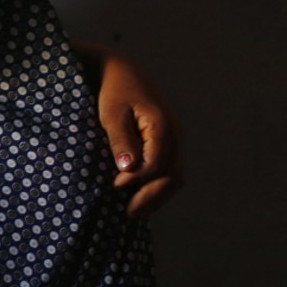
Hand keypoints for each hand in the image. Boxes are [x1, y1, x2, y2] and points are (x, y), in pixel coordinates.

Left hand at [78, 42, 182, 217]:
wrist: (119, 72)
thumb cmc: (113, 91)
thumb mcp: (111, 114)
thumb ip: (120, 139)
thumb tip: (128, 168)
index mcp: (163, 126)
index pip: (155, 164)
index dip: (136, 179)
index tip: (114, 185)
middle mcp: (175, 134)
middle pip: (172, 175)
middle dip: (151, 197)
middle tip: (129, 214)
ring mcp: (174, 139)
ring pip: (174, 176)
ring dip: (157, 197)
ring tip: (136, 213)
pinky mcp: (167, 143)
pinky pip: (169, 170)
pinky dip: (157, 187)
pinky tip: (140, 199)